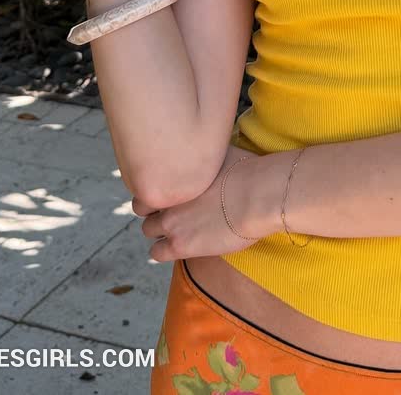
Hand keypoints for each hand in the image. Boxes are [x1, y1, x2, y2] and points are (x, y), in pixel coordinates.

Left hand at [133, 146, 271, 262]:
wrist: (259, 196)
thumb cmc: (247, 170)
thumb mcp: (220, 150)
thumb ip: (203, 153)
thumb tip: (205, 147)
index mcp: (173, 172)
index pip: (147, 180)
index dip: (158, 186)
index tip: (168, 189)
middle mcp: (167, 196)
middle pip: (142, 205)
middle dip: (154, 207)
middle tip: (171, 208)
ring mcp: (171, 222)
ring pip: (147, 229)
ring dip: (158, 229)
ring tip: (176, 228)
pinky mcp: (180, 246)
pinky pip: (156, 253)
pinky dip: (163, 250)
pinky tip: (179, 244)